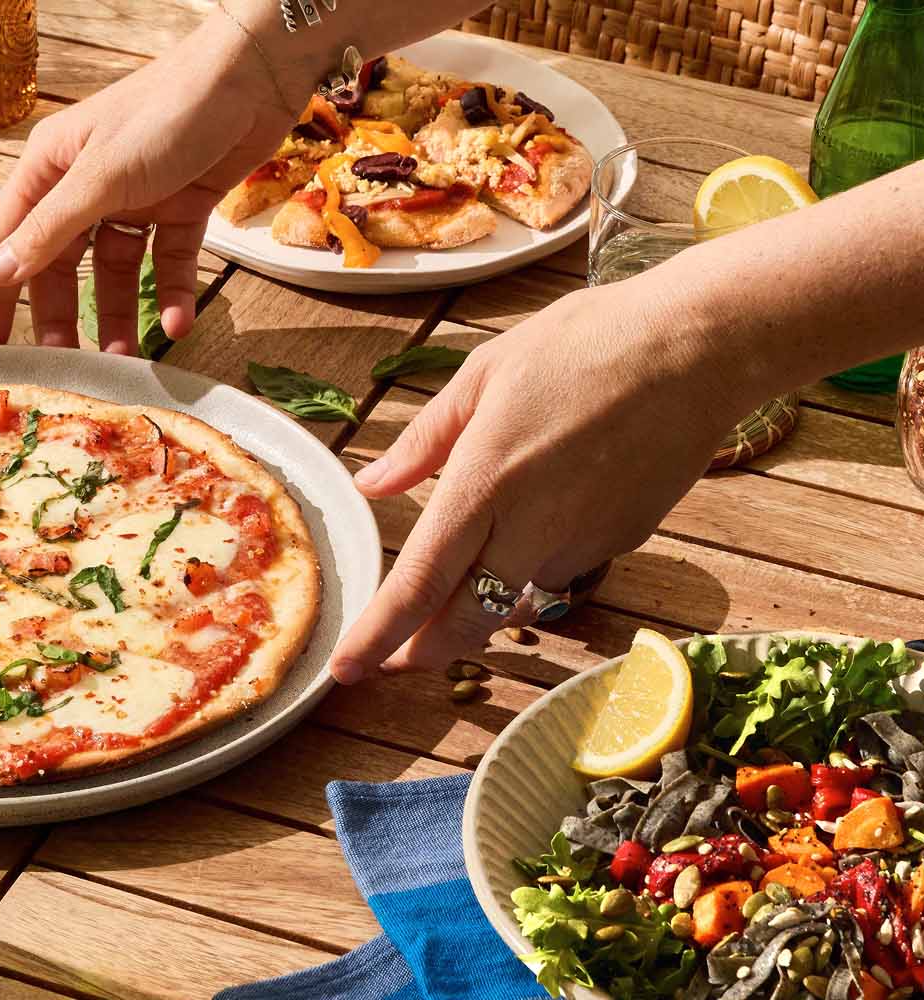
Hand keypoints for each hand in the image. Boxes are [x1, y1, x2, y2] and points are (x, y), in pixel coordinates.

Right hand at [0, 12, 306, 353]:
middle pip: (62, 265)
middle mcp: (86, 185)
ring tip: (125, 361)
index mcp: (50, 169)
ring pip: (116, 272)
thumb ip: (51, 231)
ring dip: (120, 316)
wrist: (250, 81)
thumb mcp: (100, 178)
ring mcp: (135, 198)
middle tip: (67, 368)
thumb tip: (2, 273)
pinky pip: (168, 263)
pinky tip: (176, 325)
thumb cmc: (165, 112)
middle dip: (63, 317)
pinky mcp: (180, 208)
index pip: (10, 243)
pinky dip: (172, 295)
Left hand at [328, 279, 757, 683]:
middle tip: (393, 661)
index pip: (420, 582)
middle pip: (466, 618)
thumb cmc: (586, 342)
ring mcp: (583, 541)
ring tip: (461, 581)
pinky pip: (562, 570)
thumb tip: (371, 482)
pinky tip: (540, 523)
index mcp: (484, 481)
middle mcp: (532, 526)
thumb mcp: (485, 372)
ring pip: (516, 597)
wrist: (699, 347)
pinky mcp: (624, 541)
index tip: (346, 668)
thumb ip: (424, 440)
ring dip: (481, 603)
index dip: (379, 635)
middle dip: (423, 651)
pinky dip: (535, 565)